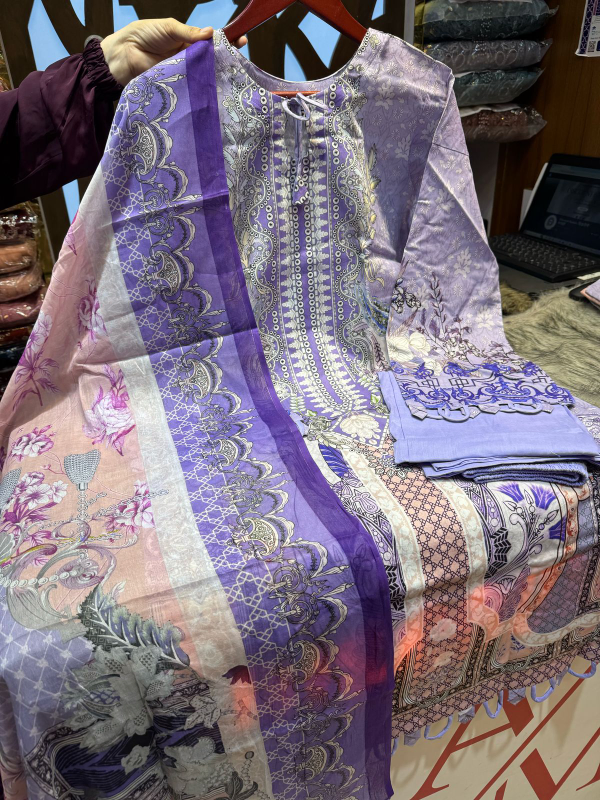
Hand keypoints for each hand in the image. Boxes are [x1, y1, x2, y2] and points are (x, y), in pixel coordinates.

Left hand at [101, 18, 246, 85]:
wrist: (123, 54)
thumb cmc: (144, 35)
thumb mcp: (169, 28)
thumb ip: (189, 32)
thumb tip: (211, 32)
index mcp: (188, 40)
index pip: (212, 40)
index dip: (226, 40)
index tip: (241, 39)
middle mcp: (189, 57)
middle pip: (212, 59)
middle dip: (226, 59)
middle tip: (240, 61)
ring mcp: (184, 72)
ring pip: (204, 73)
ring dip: (216, 74)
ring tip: (232, 75)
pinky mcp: (177, 85)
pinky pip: (192, 86)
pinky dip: (201, 87)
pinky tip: (213, 88)